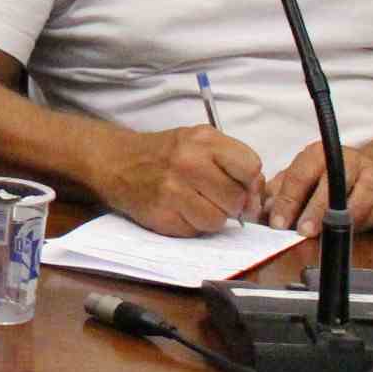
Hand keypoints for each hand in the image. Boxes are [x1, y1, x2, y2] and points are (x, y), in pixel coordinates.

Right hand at [94, 125, 264, 235]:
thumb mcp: (199, 142)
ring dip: (211, 217)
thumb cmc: (166, 153)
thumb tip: (255, 198)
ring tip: (195, 204)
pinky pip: (195, 231)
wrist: (117, 161)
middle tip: (214, 197)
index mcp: (203, 140)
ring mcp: (173, 190)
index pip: (250, 167)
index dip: (249, 181)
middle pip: (237, 199)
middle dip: (231, 204)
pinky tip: (179, 210)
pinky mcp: (162, 214)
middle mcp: (188, 163)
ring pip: (218, 220)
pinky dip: (192, 225)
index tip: (237, 183)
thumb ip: (231, 162)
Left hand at [264, 141, 372, 236]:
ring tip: (324, 234)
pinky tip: (348, 231)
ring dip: (338, 220)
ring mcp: (369, 175)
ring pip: (354, 199)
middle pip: (326, 187)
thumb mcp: (303, 175)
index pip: (298, 177)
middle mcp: (343, 160)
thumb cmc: (332, 173)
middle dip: (312, 212)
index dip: (287, 201)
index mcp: (316, 154)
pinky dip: (360, 222)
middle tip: (301, 231)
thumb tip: (261, 211)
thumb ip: (282, 191)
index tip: (277, 222)